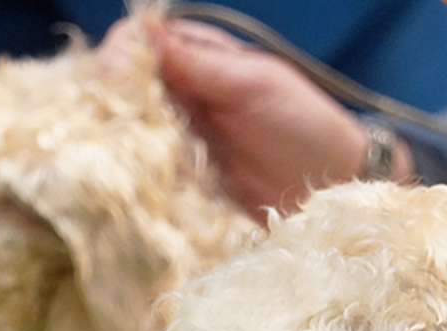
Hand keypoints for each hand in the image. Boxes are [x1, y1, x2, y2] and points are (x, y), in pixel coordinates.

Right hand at [112, 15, 412, 218]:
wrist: (335, 185)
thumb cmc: (305, 124)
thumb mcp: (252, 84)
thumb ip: (196, 62)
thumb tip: (141, 27)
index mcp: (196, 56)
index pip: (135, 44)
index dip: (117, 60)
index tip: (113, 87)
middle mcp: (181, 93)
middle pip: (121, 91)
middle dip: (111, 109)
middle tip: (117, 134)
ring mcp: (180, 137)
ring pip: (129, 135)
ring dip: (124, 148)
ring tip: (128, 164)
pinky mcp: (185, 179)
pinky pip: (150, 174)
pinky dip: (143, 180)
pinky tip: (144, 187)